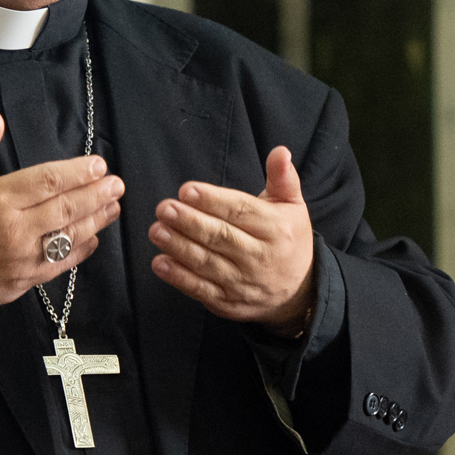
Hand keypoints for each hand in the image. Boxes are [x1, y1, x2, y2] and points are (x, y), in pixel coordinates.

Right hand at [0, 113, 124, 325]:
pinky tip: (92, 239)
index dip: (78, 171)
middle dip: (97, 194)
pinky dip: (79, 251)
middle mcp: (14, 229)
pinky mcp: (21, 282)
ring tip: (113, 207)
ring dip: (96, 220)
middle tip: (117, 184)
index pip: (49, 180)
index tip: (98, 164)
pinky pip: (59, 265)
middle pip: (67, 207)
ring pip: (69, 237)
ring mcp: (20, 259)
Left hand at [149, 146, 315, 329]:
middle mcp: (261, 257)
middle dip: (190, 222)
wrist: (298, 292)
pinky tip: (159, 263)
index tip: (187, 190)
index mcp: (277, 229)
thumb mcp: (293, 206)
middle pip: (222, 237)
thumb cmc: (289, 239)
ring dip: (179, 248)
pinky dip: (179, 278)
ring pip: (208, 264)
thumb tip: (280, 152)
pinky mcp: (228, 302)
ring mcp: (244, 282)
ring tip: (156, 230)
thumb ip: (283, 178)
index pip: (242, 212)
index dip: (213, 201)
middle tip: (164, 208)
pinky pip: (201, 290)